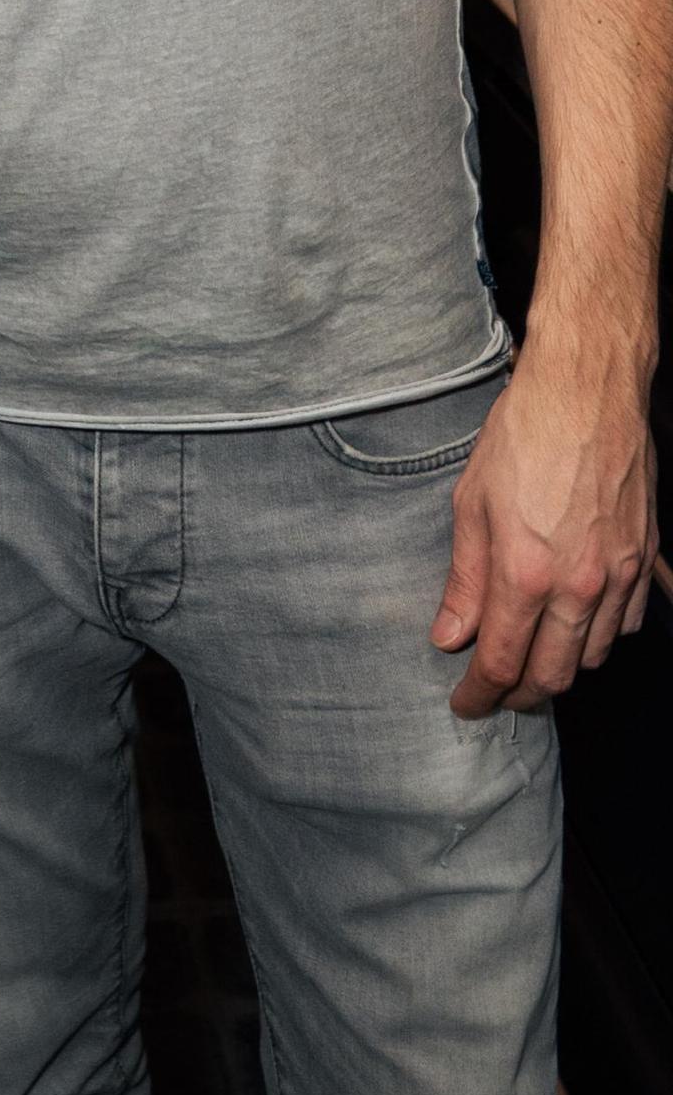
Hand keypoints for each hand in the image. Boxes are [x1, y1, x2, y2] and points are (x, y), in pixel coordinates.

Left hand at [432, 344, 657, 717]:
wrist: (588, 389)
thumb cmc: (524, 433)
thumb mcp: (471, 502)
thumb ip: (464, 579)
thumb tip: (450, 635)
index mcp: (525, 573)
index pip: (500, 662)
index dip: (478, 695)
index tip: (464, 705)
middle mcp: (577, 585)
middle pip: (551, 676)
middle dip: (518, 695)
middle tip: (494, 691)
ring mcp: (617, 574)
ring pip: (592, 656)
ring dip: (560, 668)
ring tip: (532, 655)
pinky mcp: (644, 558)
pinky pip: (628, 623)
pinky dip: (600, 636)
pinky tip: (577, 622)